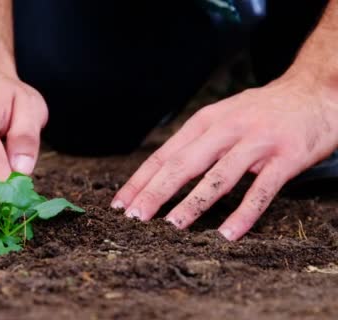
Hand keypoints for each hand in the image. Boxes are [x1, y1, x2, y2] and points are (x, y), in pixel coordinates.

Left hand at [112, 73, 337, 239]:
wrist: (315, 91)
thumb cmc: (262, 112)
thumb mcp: (223, 117)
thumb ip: (196, 142)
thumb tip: (160, 173)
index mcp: (206, 121)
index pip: (165, 154)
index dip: (141, 180)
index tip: (121, 203)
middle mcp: (226, 129)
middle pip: (183, 164)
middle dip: (155, 192)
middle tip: (134, 217)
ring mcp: (257, 142)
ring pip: (218, 177)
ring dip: (193, 203)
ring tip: (172, 225)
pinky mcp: (286, 157)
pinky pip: (262, 191)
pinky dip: (244, 214)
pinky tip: (227, 233)